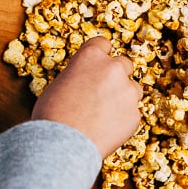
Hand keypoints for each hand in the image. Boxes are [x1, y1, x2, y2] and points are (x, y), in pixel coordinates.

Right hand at [31, 36, 142, 157]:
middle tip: (104, 91)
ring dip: (123, 97)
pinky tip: (106, 129)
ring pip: (133, 89)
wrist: (61, 145)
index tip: (100, 63)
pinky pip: (132, 113)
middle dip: (117, 75)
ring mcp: (127, 91)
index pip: (103, 43)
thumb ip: (80, 76)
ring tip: (104, 114)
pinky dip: (123, 119)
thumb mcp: (60, 84)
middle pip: (124, 64)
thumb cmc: (52, 115)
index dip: (101, 54)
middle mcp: (113, 68)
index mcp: (91, 56)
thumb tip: (86, 82)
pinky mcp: (135, 114)